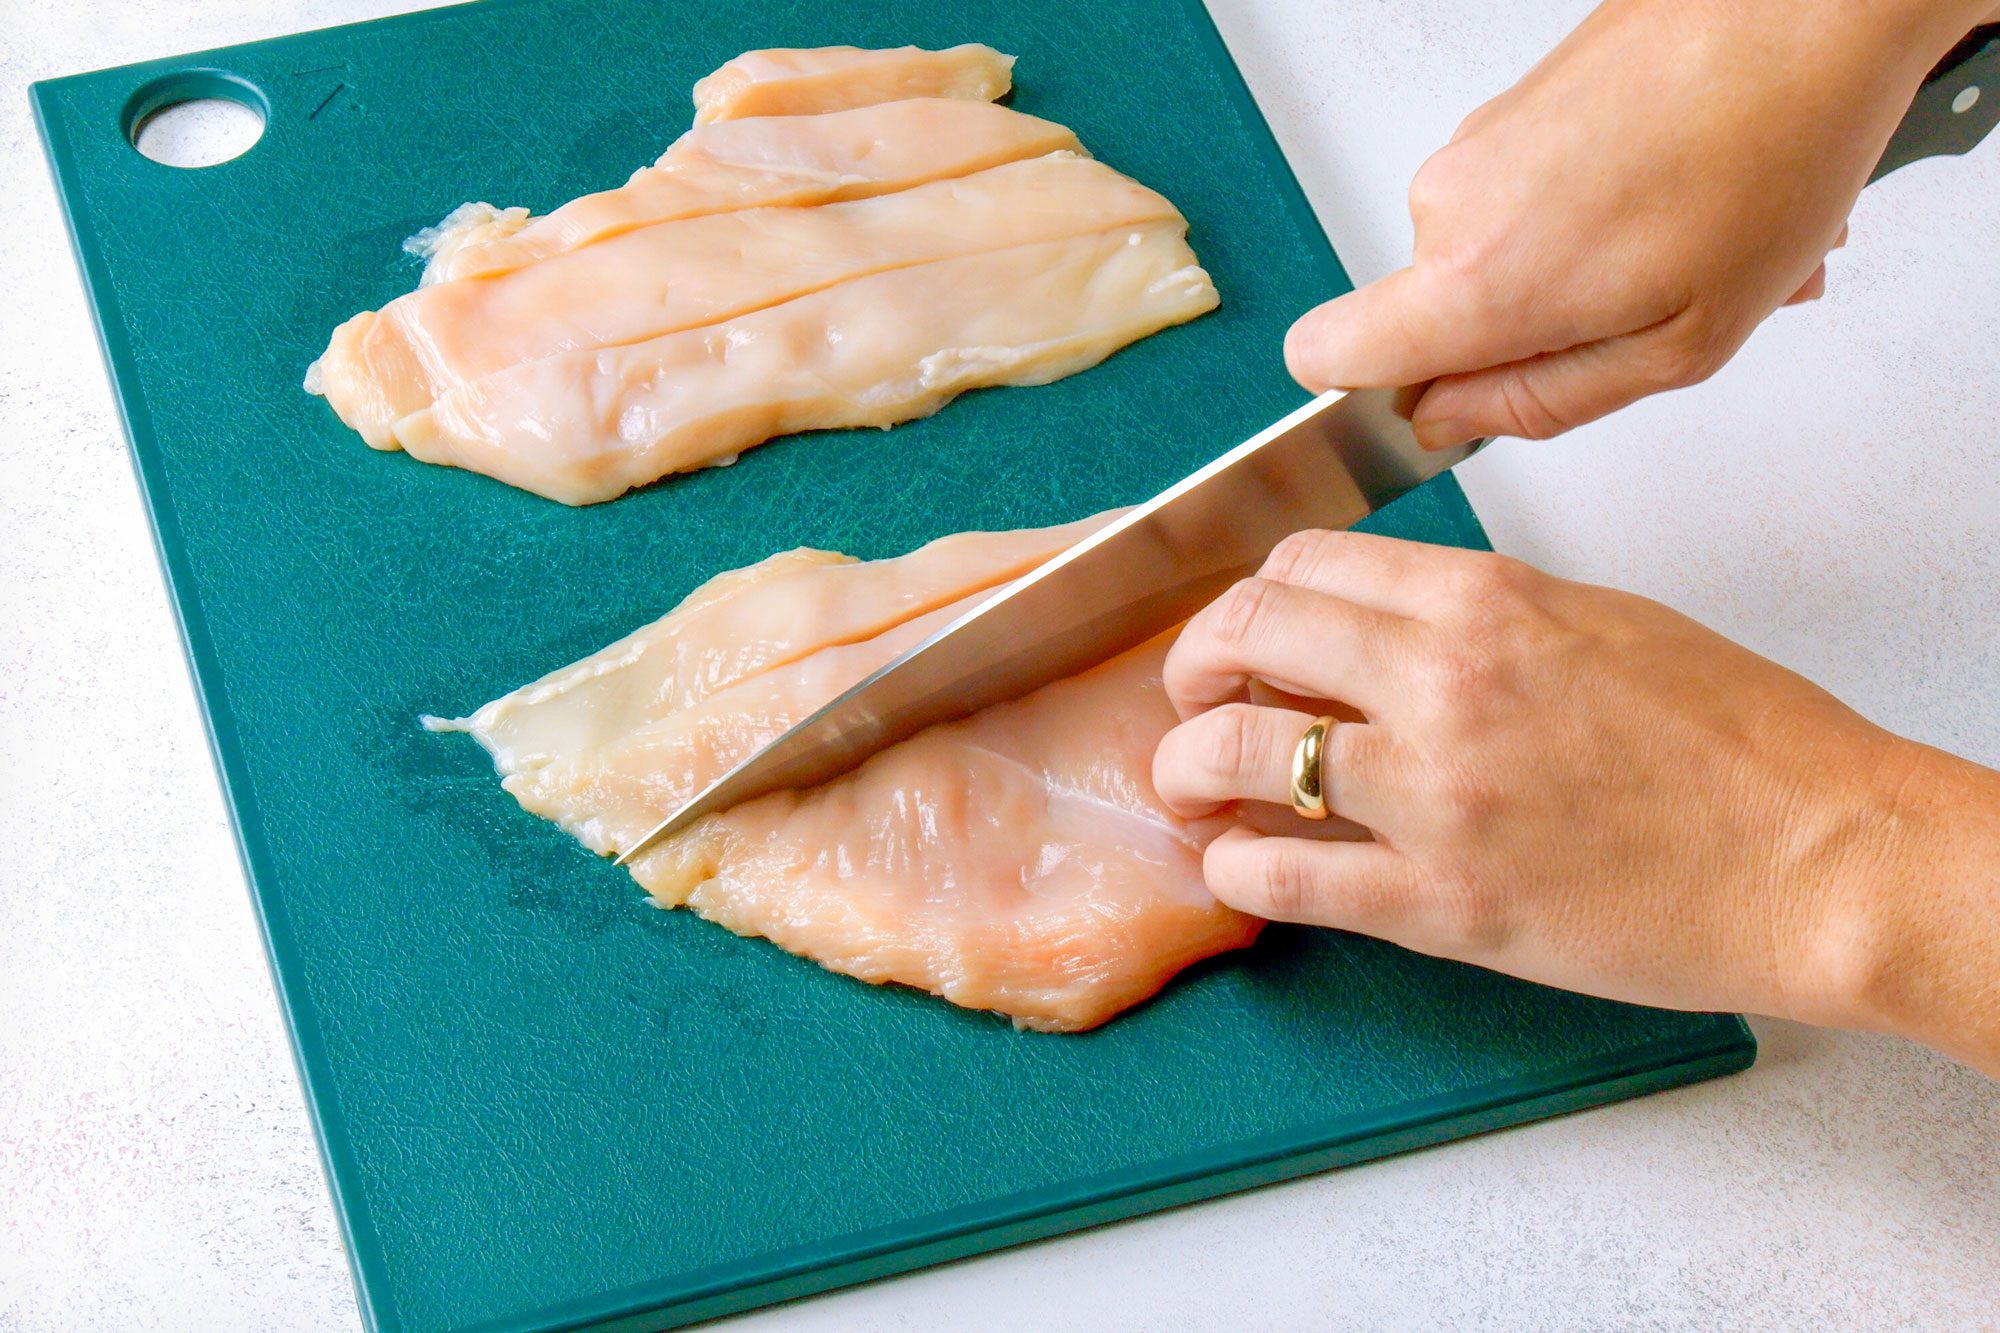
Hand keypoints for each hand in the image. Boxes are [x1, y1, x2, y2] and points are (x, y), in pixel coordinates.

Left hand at [1152, 530, 1999, 1073]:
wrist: (1820, 857)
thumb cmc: (1740, 744)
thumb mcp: (1602, 623)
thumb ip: (1477, 615)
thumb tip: (1381, 629)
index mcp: (1486, 599)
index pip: (1301, 564)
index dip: (1250, 600)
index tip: (1245, 636)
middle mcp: (1441, 680)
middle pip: (1244, 635)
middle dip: (1194, 667)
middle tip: (1191, 702)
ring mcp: (1433, 793)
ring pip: (1232, 755)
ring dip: (1186, 769)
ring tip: (1190, 789)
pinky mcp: (1442, 901)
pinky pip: (1280, 878)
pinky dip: (1232, 870)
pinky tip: (1236, 868)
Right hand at [1285, 0, 1994, 447]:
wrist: (1804, 11)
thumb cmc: (1766, 156)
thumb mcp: (1676, 346)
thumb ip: (1538, 404)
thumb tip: (1447, 421)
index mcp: (1475, 281)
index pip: (1324, 356)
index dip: (1367, 394)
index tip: (1442, 398)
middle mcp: (1448, 205)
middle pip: (1436, 316)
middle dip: (1531, 331)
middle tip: (1649, 308)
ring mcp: (1474, 146)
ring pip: (1495, 255)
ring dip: (1586, 270)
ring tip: (1691, 244)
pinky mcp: (1509, 108)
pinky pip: (1528, 197)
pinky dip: (1601, 214)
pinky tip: (1686, 195)